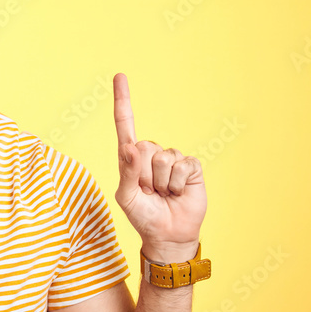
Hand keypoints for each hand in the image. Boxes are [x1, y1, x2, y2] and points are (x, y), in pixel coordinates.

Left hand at [112, 73, 206, 262]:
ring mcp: (172, 159)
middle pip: (144, 147)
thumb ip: (128, 173)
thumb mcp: (126, 198)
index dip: (123, 101)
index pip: (126, 125)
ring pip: (163, 158)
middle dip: (145, 175)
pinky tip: (178, 193)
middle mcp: (151, 153)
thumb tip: (131, 147)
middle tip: (150, 192)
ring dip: (162, 182)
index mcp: (130, 158)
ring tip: (164, 194)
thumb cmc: (143, 216)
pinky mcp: (190, 167)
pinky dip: (177, 184)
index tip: (120, 76)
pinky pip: (182, 165)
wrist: (168, 235)